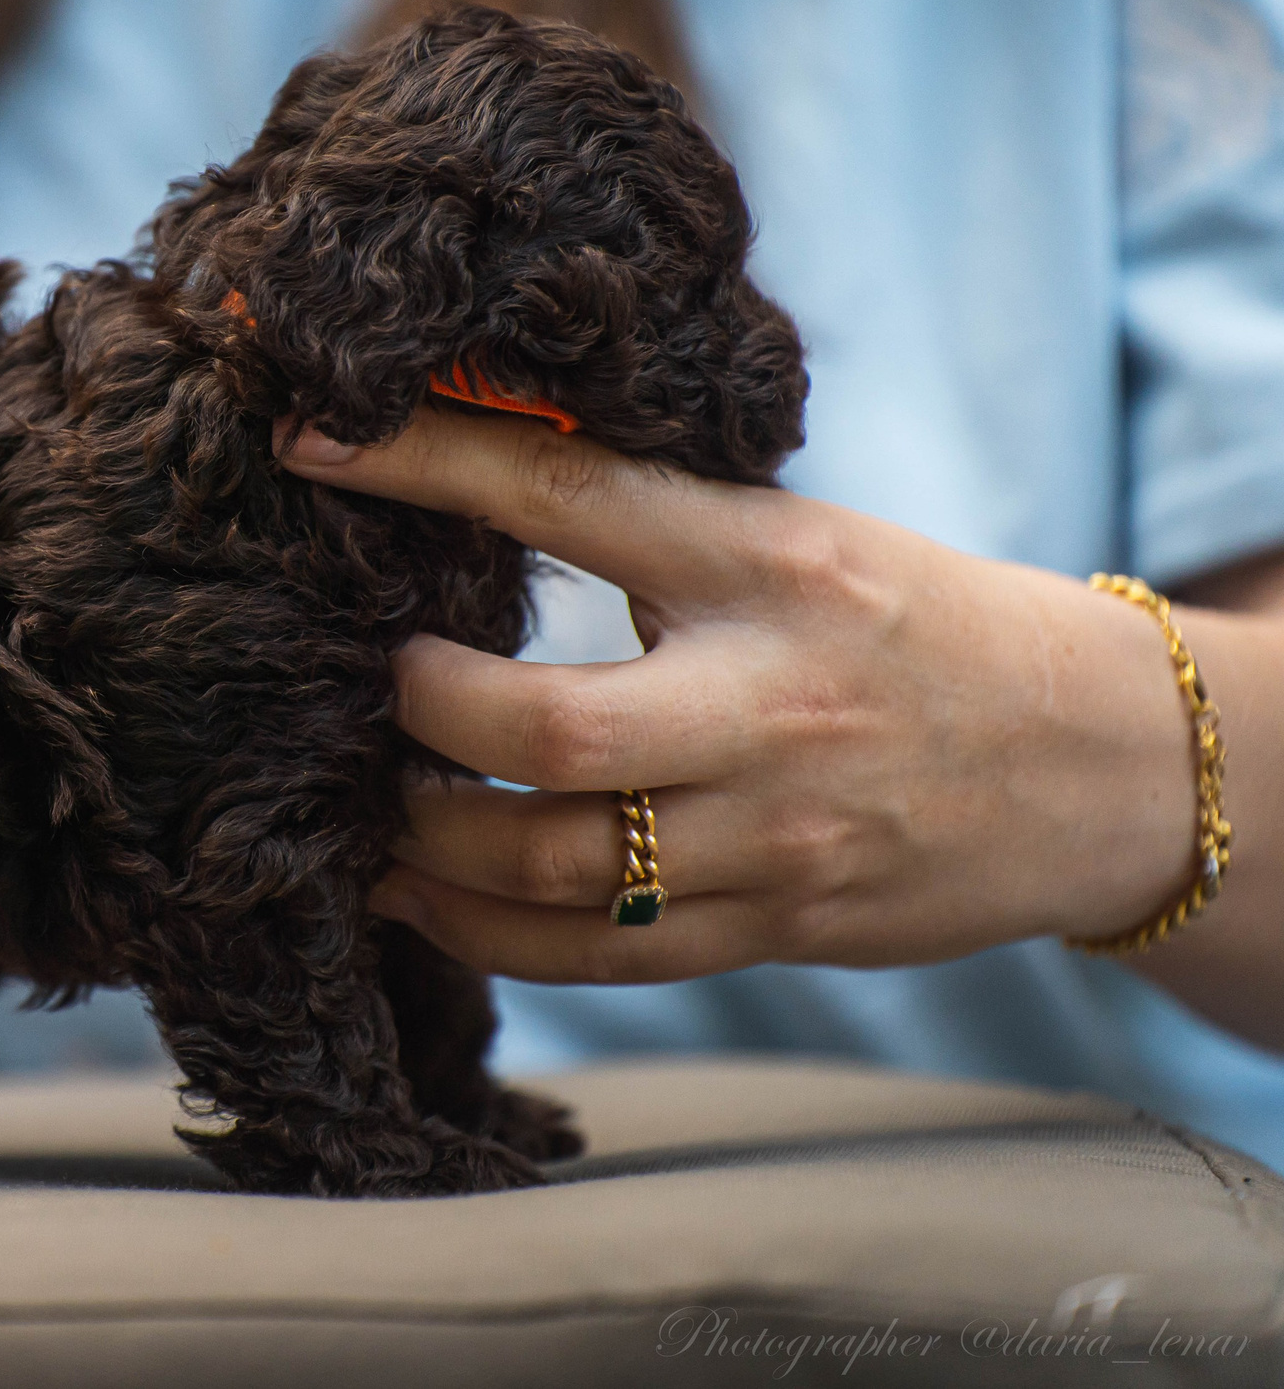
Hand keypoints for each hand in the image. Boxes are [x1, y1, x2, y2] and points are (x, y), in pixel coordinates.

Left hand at [280, 407, 1209, 985]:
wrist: (1091, 758)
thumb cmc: (906, 621)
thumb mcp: (788, 534)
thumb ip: (639, 514)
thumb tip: (449, 455)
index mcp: (766, 563)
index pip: (569, 496)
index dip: (426, 465)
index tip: (312, 446)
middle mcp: (769, 704)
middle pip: (550, 734)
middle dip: (425, 715)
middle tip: (373, 686)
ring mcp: (775, 833)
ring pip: (558, 869)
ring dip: (429, 846)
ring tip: (373, 810)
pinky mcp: (775, 928)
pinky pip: (600, 957)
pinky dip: (485, 937)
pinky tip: (420, 901)